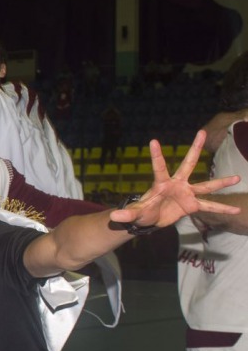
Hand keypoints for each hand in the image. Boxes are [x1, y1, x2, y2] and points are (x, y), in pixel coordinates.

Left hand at [110, 132, 240, 230]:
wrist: (151, 219)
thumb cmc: (141, 213)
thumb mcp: (135, 213)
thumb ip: (128, 214)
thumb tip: (114, 216)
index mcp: (161, 184)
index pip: (158, 167)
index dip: (156, 155)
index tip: (153, 140)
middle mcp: (177, 184)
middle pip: (188, 164)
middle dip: (195, 148)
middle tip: (202, 131)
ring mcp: (187, 193)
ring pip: (206, 186)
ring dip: (221, 183)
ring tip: (237, 178)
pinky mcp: (192, 205)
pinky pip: (210, 206)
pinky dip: (222, 208)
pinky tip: (236, 209)